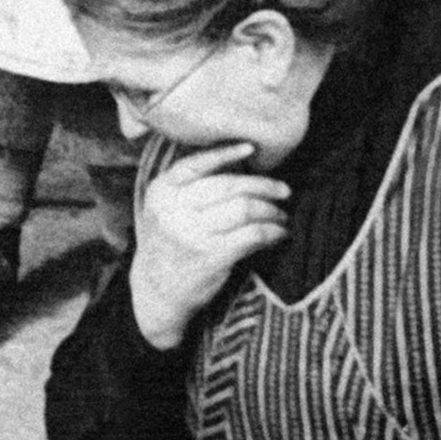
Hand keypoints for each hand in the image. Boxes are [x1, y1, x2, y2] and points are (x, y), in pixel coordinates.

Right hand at [129, 142, 288, 348]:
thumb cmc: (168, 245)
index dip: (225, 153)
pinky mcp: (212, 256)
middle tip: (283, 190)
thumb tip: (240, 165)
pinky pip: (253, 234)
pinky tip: (280, 233)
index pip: (195, 164)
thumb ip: (188, 188)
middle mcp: (174, 210)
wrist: (156, 291)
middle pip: (229, 186)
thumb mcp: (164, 211)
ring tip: (281, 215)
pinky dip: (273, 232)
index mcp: (161, 193)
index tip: (251, 148)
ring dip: (272, 210)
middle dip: (263, 186)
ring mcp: (192, 234)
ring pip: (245, 208)